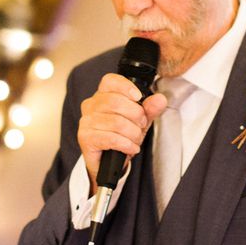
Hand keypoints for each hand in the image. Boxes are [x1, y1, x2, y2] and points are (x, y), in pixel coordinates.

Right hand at [78, 74, 166, 192]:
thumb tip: (160, 99)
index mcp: (102, 96)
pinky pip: (111, 138)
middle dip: (136, 115)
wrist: (107, 163)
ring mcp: (86, 121)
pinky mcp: (86, 137)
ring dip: (133, 133)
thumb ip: (149, 109)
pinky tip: (131, 148)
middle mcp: (91, 106)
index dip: (126, 87)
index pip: (110, 81)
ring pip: (116, 122)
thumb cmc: (120, 137)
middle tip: (141, 125)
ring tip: (135, 139)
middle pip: (116, 102)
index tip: (139, 97)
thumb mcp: (139, 121)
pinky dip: (126, 144)